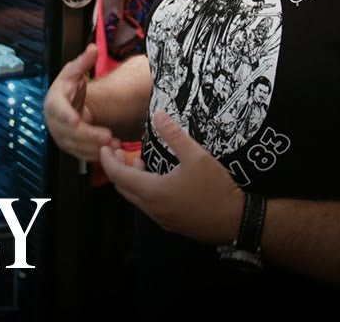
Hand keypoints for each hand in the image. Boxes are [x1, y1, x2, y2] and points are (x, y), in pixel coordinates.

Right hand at [43, 43, 118, 161]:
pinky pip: (81, 154)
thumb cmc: (69, 86)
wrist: (66, 103)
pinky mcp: (70, 146)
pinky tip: (111, 151)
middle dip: (89, 136)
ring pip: (76, 147)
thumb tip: (93, 48)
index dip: (66, 116)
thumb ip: (84, 61)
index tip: (75, 120)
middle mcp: (54, 122)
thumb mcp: (75, 71)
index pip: (57, 110)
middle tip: (108, 136)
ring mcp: (61, 136)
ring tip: (115, 145)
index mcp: (53, 102)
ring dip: (95, 148)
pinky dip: (96, 154)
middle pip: (70, 133)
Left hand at [99, 111, 242, 246]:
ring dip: (131, 179)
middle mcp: (152, 208)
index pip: (118, 175)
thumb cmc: (215, 190)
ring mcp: (161, 218)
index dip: (107, 159)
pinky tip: (157, 178)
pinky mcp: (171, 223)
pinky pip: (148, 205)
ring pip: (135, 197)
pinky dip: (143, 189)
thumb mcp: (197, 157)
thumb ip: (175, 135)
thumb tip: (158, 115)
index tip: (104, 146)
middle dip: (117, 168)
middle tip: (119, 151)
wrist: (235, 222)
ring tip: (138, 161)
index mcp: (152, 191)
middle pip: (123, 188)